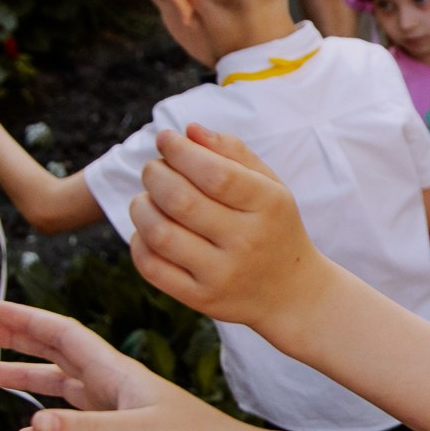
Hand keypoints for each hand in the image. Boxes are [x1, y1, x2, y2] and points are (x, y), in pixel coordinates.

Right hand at [0, 301, 246, 430]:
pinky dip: (47, 426)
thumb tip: (31, 427)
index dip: (29, 322)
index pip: (64, 336)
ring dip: (27, 378)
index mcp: (117, 373)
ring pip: (61, 387)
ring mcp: (116, 412)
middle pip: (56, 353)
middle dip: (17, 340)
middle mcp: (112, 386)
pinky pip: (73, 425)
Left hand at [126, 126, 320, 331]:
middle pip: (181, 201)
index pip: (215, 173)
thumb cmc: (273, 227)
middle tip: (154, 169)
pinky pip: (152, 267)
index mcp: (268, 205)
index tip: (166, 139)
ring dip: (141, 207)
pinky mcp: (202, 299)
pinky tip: (148, 230)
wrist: (291, 293)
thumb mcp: (269, 185)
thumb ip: (233, 152)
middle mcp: (247, 242)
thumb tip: (189, 130)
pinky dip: (138, 242)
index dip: (181, 151)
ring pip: (160, 234)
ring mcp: (223, 275)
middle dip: (155, 175)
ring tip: (147, 199)